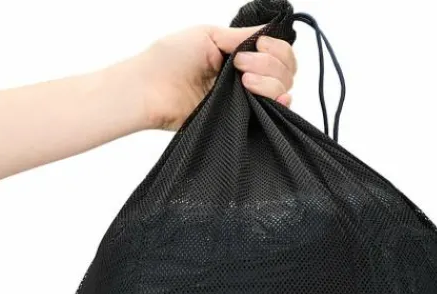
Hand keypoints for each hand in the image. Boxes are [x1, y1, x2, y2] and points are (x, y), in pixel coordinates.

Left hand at [135, 25, 296, 130]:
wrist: (149, 89)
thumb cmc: (170, 59)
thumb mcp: (208, 35)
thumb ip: (241, 36)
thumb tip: (270, 29)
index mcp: (239, 57)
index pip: (278, 53)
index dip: (277, 48)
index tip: (258, 46)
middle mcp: (246, 80)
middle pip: (286, 72)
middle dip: (272, 63)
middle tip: (241, 65)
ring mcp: (244, 102)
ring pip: (283, 91)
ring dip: (269, 81)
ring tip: (243, 82)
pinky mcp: (238, 122)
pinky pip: (272, 116)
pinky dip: (278, 103)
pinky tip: (264, 96)